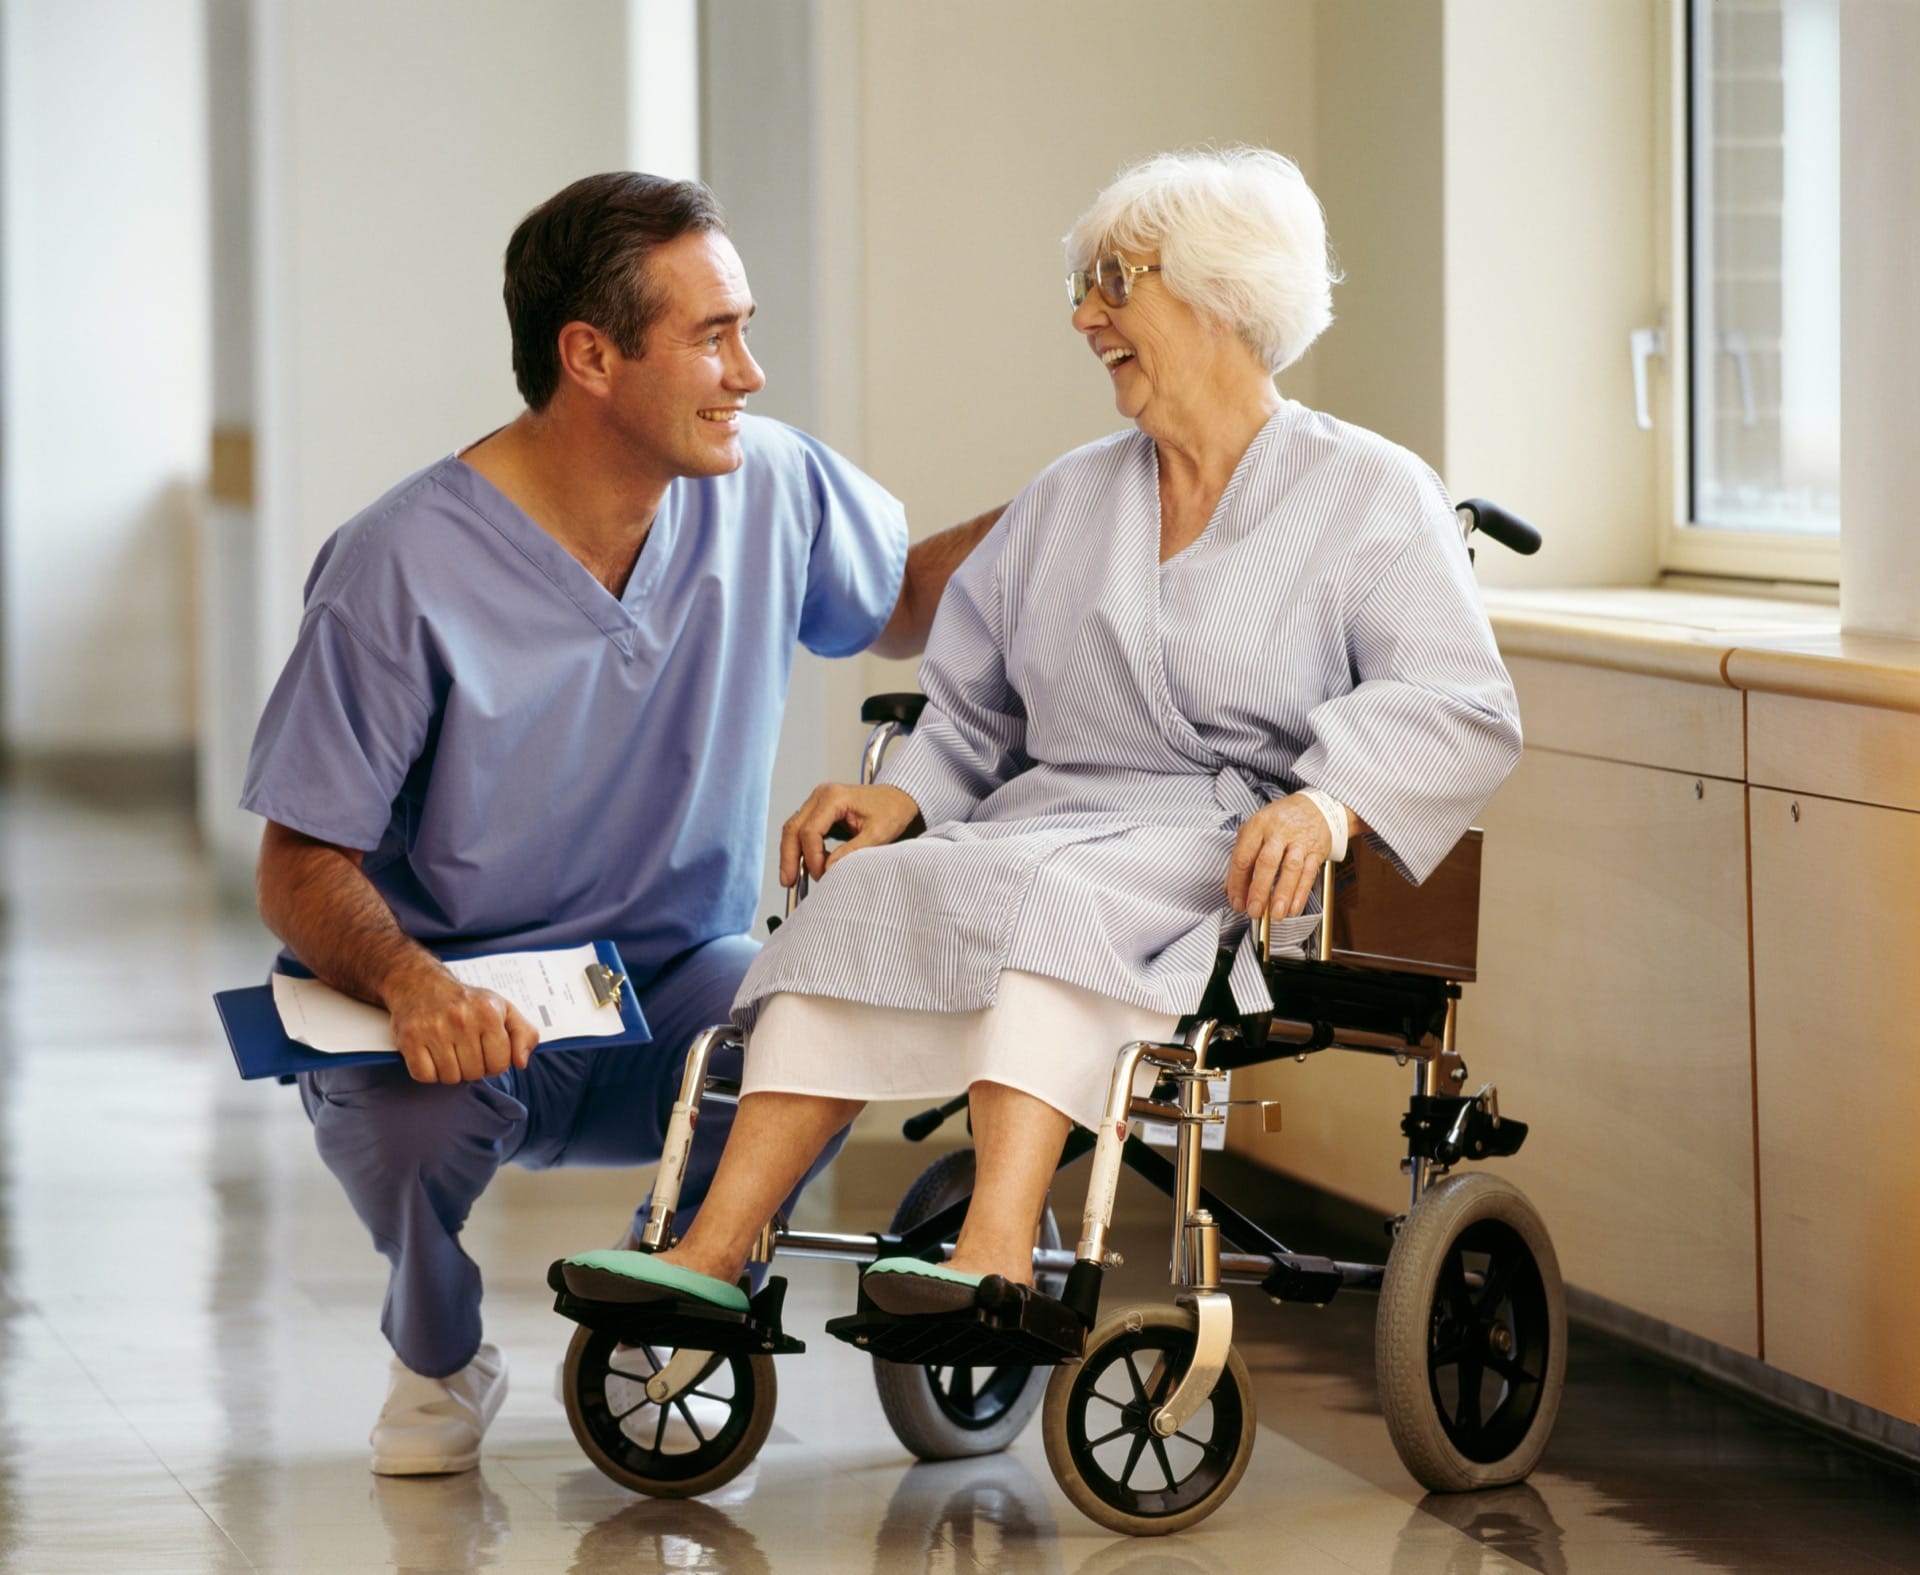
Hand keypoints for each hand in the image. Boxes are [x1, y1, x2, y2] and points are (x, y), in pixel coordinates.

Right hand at [382, 960, 539, 1083]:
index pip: (500, 1063)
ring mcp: (433, 1029)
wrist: (420, 983)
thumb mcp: (503, 1008)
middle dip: (472, 1067)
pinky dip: (428, 1072)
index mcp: (488, 1012)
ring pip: (450, 1078)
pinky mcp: (410, 1038)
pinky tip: (430, 1055)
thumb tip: (522, 1062)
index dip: (494, 1063)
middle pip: (474, 1073)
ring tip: (448, 1051)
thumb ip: (524, 1033)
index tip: (486, 1051)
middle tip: (464, 1050)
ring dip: (450, 1071)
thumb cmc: (465, 1001)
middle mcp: (461, 1019)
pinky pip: (424, 1076)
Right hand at [780, 782, 922, 885]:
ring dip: (791, 854)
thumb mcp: (878, 834)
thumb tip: (828, 869)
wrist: (898, 798)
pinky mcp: (818, 810)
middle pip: (793, 828)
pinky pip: (801, 830)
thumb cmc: (892, 810)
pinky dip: (800, 848)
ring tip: (791, 878)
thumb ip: (852, 851)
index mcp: (834, 797)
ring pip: (793, 829)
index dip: (812, 857)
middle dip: (789, 858)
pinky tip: (804, 866)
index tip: (821, 875)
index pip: (810, 831)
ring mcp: (817, 801)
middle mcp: (820, 795)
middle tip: (788, 881)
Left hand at [1225, 793, 1335, 921]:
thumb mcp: (1256, 830)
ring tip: (1275, 915)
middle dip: (1259, 890)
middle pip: (1267, 862)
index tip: (1236, 902)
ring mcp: (1299, 840)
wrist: (1316, 807)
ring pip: (1291, 869)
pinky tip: (1293, 908)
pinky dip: (1301, 894)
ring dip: (1282, 894)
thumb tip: (1231, 890)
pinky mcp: (1316, 850)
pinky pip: (1309, 874)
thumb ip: (1243, 858)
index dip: (1237, 882)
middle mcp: (1279, 831)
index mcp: (1258, 825)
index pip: (1243, 856)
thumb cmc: (1280, 821)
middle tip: (1254, 911)